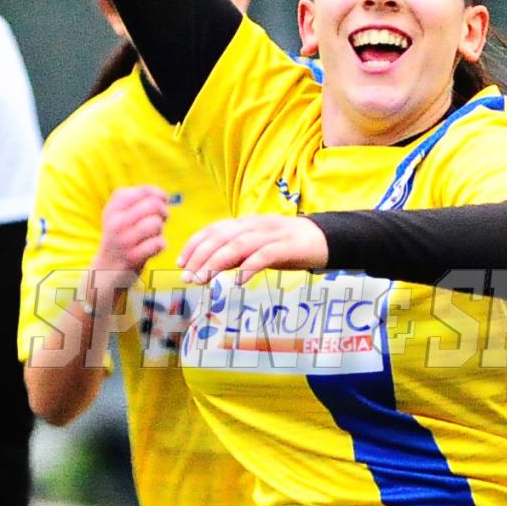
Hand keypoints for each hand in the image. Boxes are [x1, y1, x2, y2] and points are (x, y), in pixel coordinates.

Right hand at [92, 186, 168, 274]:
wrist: (107, 268)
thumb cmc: (122, 236)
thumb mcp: (120, 214)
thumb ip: (139, 200)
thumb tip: (162, 196)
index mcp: (113, 208)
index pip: (144, 191)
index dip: (159, 195)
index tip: (160, 203)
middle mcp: (115, 222)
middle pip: (154, 205)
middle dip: (163, 211)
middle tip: (160, 219)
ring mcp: (123, 240)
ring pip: (156, 223)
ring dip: (160, 229)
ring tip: (153, 234)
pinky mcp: (132, 257)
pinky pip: (159, 243)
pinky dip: (160, 245)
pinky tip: (152, 248)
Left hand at [178, 215, 327, 284]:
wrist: (325, 239)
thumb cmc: (287, 247)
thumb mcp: (257, 248)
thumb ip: (236, 255)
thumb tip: (208, 268)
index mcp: (247, 223)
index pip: (214, 229)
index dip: (195, 244)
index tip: (181, 262)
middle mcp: (256, 225)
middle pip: (222, 236)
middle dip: (201, 256)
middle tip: (188, 277)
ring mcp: (272, 234)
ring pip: (238, 244)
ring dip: (217, 262)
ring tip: (204, 280)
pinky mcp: (289, 246)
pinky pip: (265, 255)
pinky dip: (249, 267)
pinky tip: (238, 281)